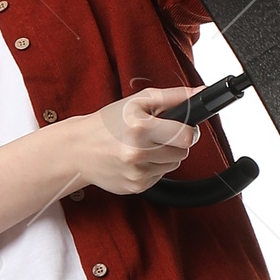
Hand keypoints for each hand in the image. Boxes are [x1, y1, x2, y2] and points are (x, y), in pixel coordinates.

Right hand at [63, 85, 200, 197]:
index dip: (188, 131)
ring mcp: (136, 172)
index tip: (181, 127)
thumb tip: (200, 93)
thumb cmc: (108, 123)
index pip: (186, 136)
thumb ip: (173, 96)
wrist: (79, 149)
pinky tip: (137, 159)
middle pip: (183, 152)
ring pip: (174, 165)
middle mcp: (137, 152)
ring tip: (144, 146)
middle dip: (175, 142)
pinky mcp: (136, 187)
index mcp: (140, 127)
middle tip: (157, 135)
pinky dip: (153, 167)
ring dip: (164, 156)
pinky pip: (161, 176)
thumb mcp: (138, 100)